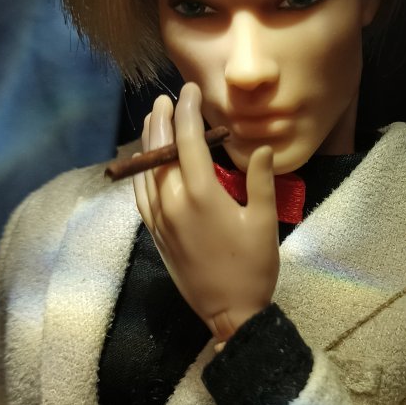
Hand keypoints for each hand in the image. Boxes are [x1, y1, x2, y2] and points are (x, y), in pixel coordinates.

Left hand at [133, 83, 279, 341]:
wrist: (229, 313)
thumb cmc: (253, 267)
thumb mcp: (264, 221)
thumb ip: (259, 181)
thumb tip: (260, 146)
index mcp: (202, 195)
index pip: (188, 141)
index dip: (188, 112)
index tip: (190, 91)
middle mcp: (174, 203)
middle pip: (161, 153)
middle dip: (162, 122)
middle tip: (164, 99)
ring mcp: (160, 220)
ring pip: (146, 172)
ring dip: (148, 143)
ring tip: (152, 120)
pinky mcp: (156, 234)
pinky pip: (141, 195)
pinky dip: (141, 172)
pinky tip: (146, 163)